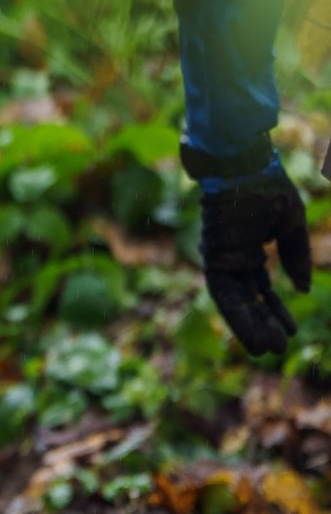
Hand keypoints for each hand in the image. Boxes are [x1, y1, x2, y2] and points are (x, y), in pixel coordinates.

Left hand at [200, 163, 312, 360]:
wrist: (244, 163)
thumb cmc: (266, 186)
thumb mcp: (291, 224)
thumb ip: (295, 256)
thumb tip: (300, 290)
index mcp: (249, 249)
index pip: (260, 288)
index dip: (274, 310)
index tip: (288, 332)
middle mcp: (232, 257)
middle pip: (245, 298)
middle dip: (261, 324)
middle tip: (275, 350)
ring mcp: (220, 257)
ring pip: (233, 301)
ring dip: (248, 326)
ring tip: (265, 349)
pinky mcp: (212, 256)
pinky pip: (222, 292)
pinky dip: (237, 312)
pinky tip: (253, 331)